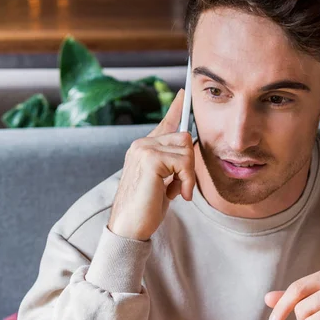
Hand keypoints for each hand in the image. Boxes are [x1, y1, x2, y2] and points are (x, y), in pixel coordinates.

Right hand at [108, 89, 195, 240]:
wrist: (129, 226)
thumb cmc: (146, 208)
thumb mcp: (163, 183)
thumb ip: (172, 166)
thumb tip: (188, 151)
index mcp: (144, 149)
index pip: (165, 123)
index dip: (176, 108)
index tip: (183, 92)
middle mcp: (142, 144)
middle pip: (185, 137)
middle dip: (190, 164)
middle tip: (181, 188)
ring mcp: (144, 148)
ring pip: (187, 148)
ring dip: (188, 175)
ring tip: (176, 192)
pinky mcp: (150, 158)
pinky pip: (184, 162)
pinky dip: (186, 181)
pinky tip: (177, 195)